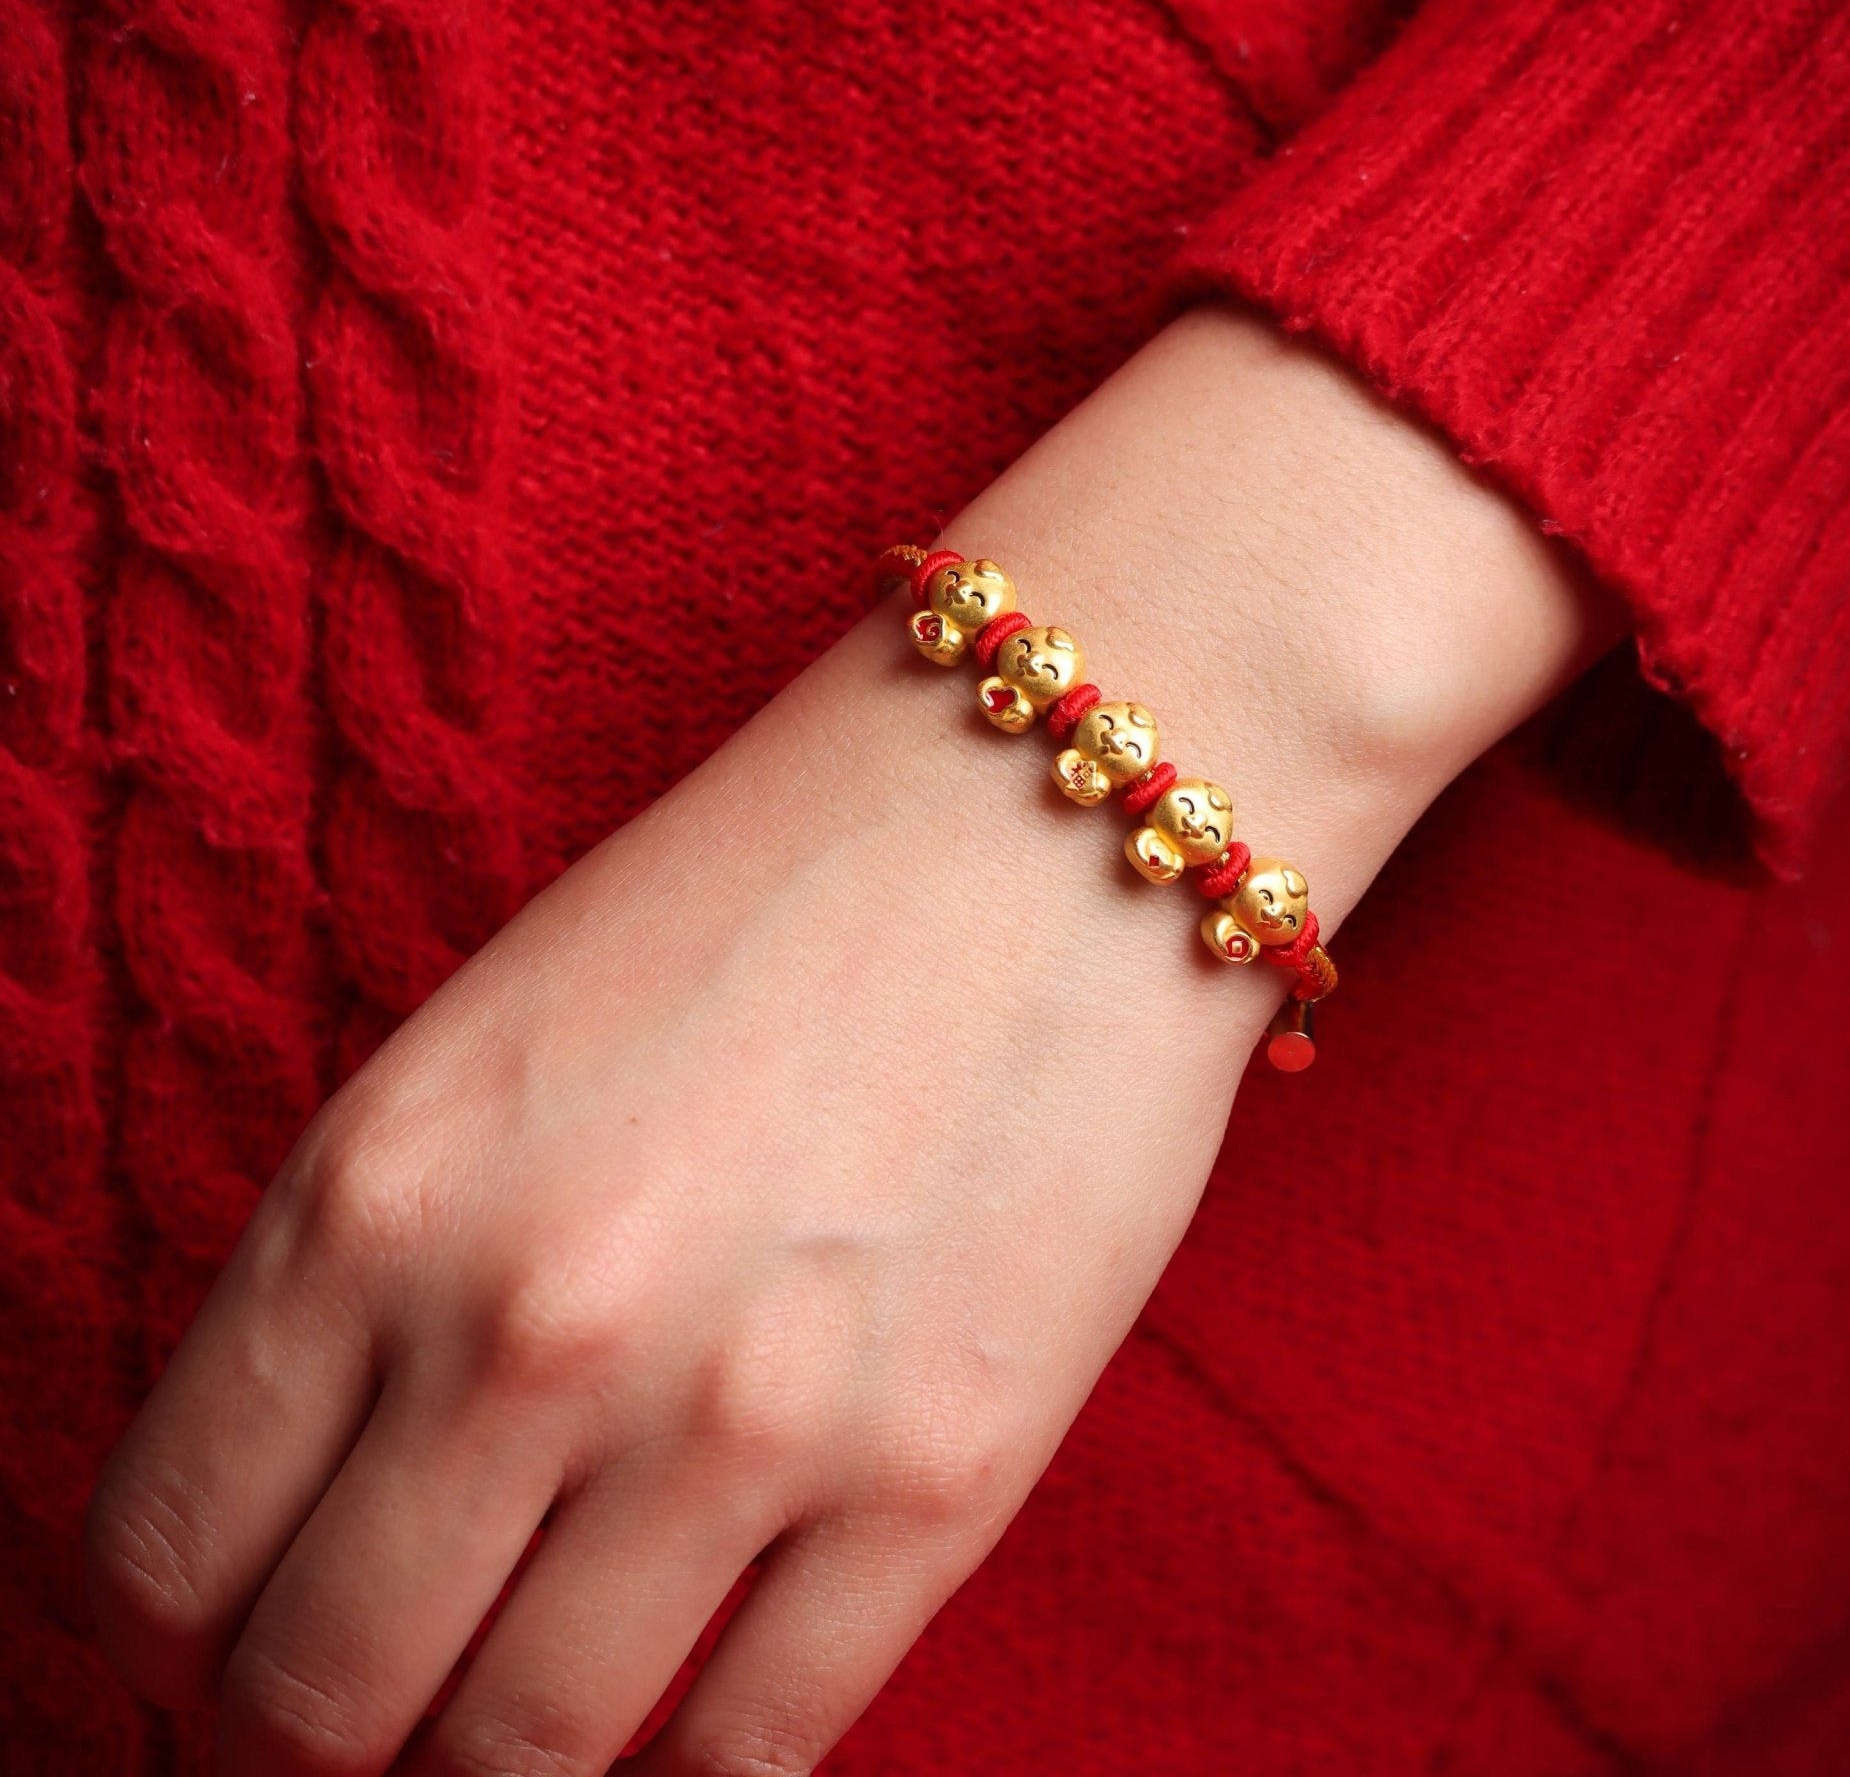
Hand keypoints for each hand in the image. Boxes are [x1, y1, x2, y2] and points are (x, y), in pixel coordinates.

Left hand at [84, 307, 1618, 1774]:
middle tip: (406, 1677)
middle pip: (319, 1707)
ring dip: (511, 1756)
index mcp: (375, 1191)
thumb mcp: (490, 1053)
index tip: (260, 1626)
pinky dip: (698, 1763)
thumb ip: (374, 1288)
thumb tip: (320, 1526)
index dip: (192, 1632)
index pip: (163, 1555)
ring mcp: (742, 1417)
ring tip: (556, 1677)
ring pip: (524, 1763)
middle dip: (334, 1726)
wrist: (1053, 803)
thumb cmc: (766, 901)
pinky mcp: (940, 1475)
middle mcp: (530, 1323)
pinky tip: (707, 1681)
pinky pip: (751, 1754)